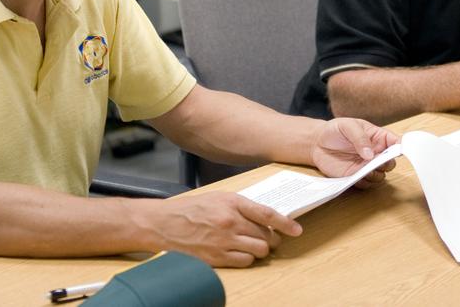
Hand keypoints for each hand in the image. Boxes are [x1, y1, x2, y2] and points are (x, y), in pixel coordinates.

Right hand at [148, 192, 302, 266]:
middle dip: (272, 239)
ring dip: (261, 250)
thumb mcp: (218, 198)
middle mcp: (230, 222)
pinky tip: (242, 253)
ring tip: (255, 246)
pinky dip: (248, 259)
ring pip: (258, 251)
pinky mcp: (216, 257)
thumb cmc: (191, 209)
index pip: (267, 213)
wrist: (163, 223)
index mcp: (232, 203)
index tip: (296, 230)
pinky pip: (244, 262)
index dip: (285, 223)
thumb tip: (264, 217)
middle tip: (269, 238)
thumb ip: (241, 206)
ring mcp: (223, 241)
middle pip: (266, 235)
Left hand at [311, 119, 400, 186]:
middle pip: (391, 162)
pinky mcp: (356, 177)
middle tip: (377, 160)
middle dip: (387, 163)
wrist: (317, 143)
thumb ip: (359, 138)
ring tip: (364, 168)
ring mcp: (366, 166)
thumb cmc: (335, 130)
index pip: (396, 142)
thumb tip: (370, 154)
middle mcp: (375, 153)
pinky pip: (367, 183)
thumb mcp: (347, 126)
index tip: (398, 150)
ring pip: (381, 176)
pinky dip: (364, 182)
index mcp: (378, 137)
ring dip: (375, 174)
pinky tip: (356, 175)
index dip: (401, 147)